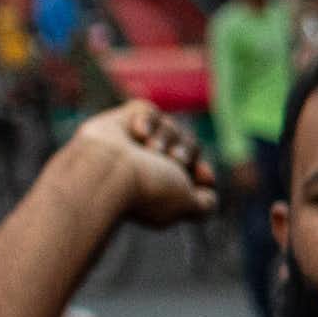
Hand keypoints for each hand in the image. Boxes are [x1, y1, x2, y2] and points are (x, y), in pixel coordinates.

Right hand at [68, 101, 215, 227]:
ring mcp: (134, 143)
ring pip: (173, 128)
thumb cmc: (148, 189)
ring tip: (148, 149)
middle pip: (190, 146)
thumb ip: (206, 203)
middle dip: (185, 152)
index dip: (204, 172)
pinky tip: (136, 134)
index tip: (202, 173)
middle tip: (170, 160)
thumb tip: (207, 183)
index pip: (197, 172)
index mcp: (163, 187)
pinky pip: (150, 111)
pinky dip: (147, 121)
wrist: (109, 169)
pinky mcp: (121, 121)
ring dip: (166, 138)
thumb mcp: (187, 205)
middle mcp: (148, 166)